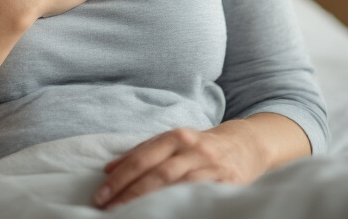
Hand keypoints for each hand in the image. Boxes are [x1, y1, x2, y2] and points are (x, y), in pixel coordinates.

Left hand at [93, 122, 270, 209]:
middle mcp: (193, 149)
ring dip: (152, 201)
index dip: (120, 177)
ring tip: (131, 214)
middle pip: (157, 172)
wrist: (246, 145)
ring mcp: (211, 167)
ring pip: (178, 186)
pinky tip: (167, 213)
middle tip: (109, 208)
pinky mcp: (228, 184)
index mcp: (176, 136)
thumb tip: (107, 169)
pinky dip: (183, 205)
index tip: (101, 195)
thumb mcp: (173, 141)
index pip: (142, 158)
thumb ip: (142, 152)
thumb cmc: (201, 146)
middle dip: (130, 192)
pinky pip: (201, 196)